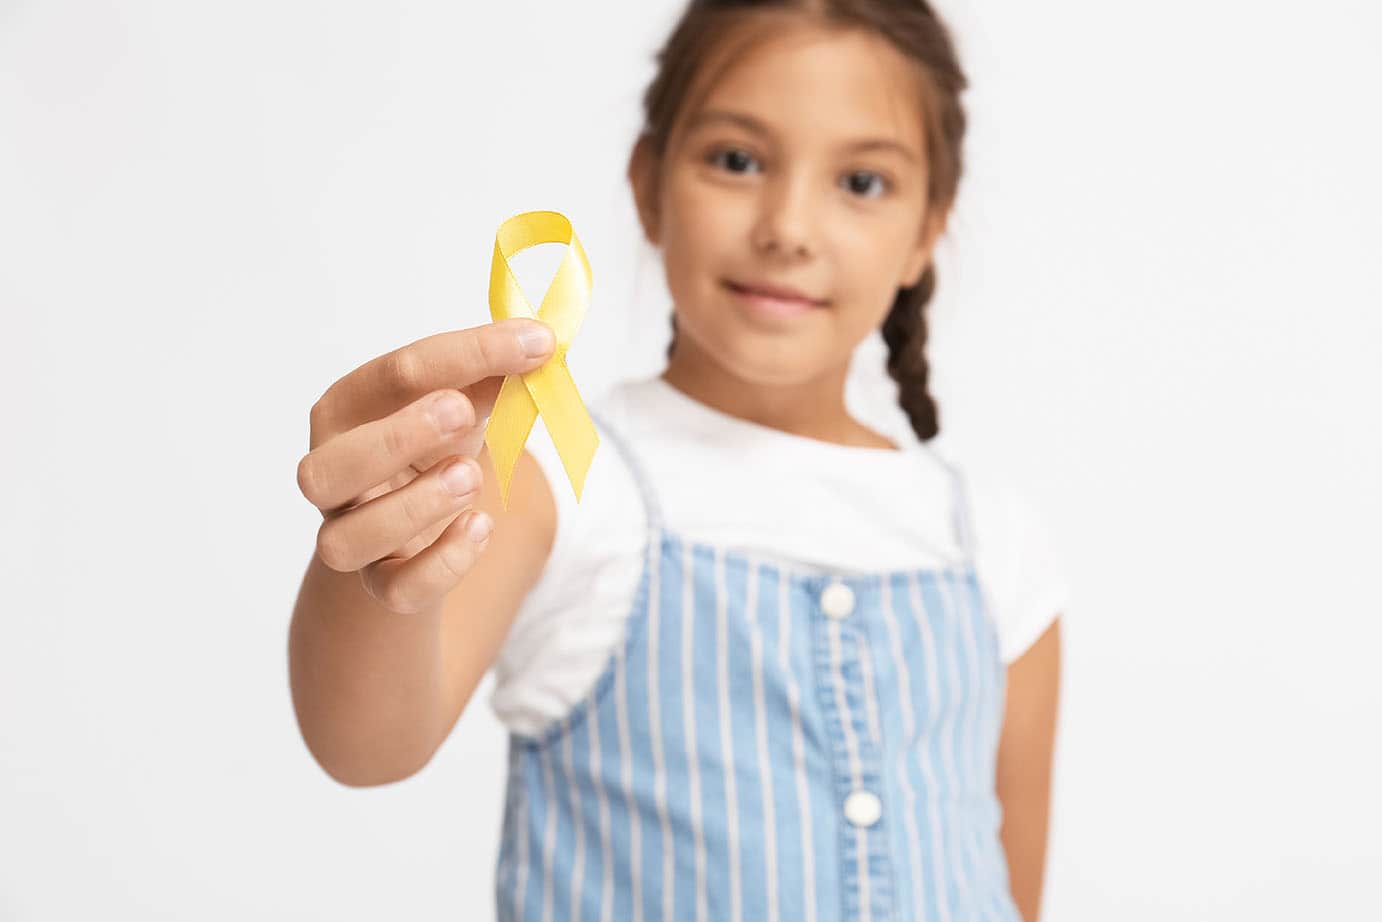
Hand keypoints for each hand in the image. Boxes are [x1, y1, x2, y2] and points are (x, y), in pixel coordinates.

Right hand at [296, 317, 554, 613]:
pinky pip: (397, 589)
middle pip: (326, 468)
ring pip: (345, 541)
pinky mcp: (380, 584)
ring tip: (471, 477)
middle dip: (395, 437)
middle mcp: (332, 473)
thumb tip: (537, 341)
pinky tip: (479, 527)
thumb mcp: (461, 403)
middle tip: (461, 411)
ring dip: (414, 506)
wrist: (419, 523)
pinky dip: (443, 563)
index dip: (465, 355)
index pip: (391, 375)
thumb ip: (490, 374)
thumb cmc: (435, 447)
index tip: (534, 343)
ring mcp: (349, 533)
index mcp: (348, 409)